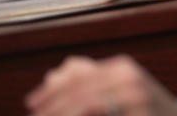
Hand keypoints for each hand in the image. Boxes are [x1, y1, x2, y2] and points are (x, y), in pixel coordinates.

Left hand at [25, 55, 176, 115]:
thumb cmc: (144, 110)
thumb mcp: (120, 89)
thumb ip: (93, 82)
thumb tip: (54, 74)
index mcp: (121, 66)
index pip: (78, 73)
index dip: (52, 88)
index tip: (32, 102)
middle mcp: (129, 75)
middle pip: (80, 88)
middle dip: (53, 104)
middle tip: (35, 114)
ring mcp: (136, 94)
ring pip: (88, 102)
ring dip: (63, 112)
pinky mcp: (140, 111)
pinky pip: (103, 114)